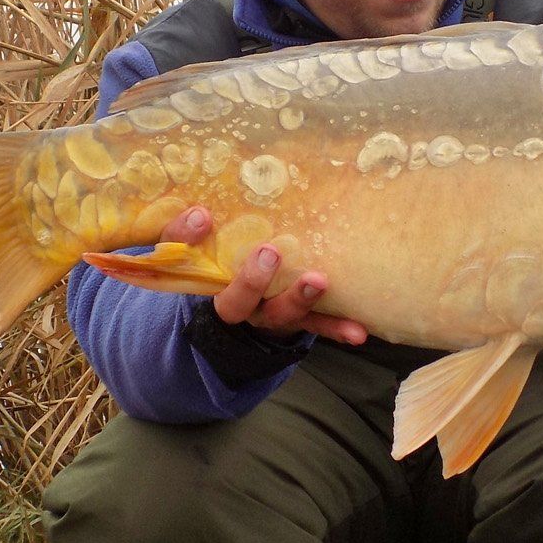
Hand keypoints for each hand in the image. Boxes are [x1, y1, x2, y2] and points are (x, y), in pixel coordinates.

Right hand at [160, 206, 367, 345]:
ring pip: (279, 313)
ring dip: (299, 299)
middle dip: (252, 280)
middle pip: (237, 300)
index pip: (185, 260)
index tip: (203, 216)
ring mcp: (266, 315)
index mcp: (207, 281)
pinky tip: (358, 332)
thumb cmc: (224, 264)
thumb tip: (200, 210)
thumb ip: (193, 230)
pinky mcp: (295, 321)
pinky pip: (314, 325)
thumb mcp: (203, 247)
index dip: (188, 239)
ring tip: (319, 281)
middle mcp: (235, 304)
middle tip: (269, 252)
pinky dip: (336, 328)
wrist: (240, 319)